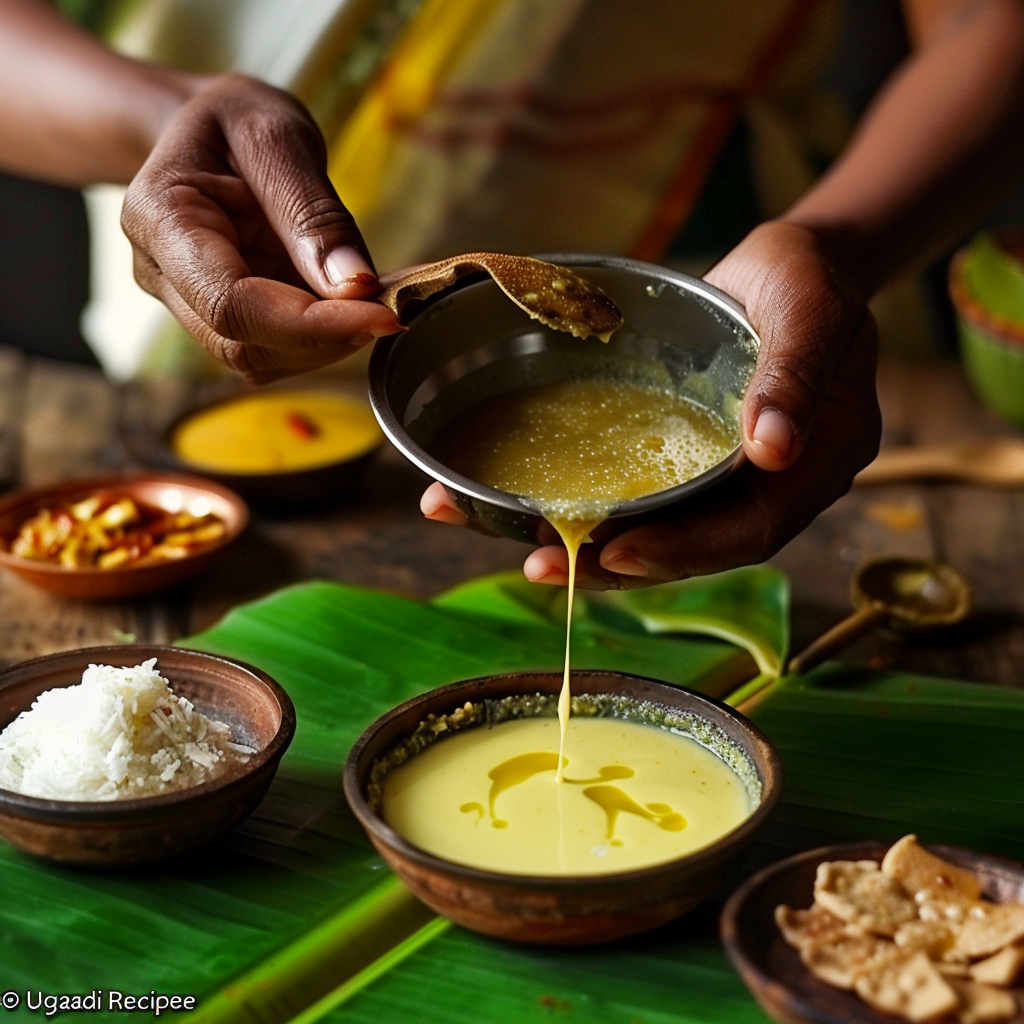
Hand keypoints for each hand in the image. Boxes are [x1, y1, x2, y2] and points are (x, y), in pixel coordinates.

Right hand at [121, 74, 399, 382]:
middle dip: (325, 338)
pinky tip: (353, 304)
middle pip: (244, 344)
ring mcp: (189, 305)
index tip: (381, 315)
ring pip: (262, 361)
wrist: (212, 131)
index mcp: (159, 220)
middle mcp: (162, 275)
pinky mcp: (224, 321)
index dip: (309, 324)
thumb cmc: (236, 121)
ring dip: (328, 344)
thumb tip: (354, 286)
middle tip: (388, 306)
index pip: (231, 304)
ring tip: (373, 298)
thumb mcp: (278, 136)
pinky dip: (325, 338)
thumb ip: (314, 212)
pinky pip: (277, 351)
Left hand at [421, 220, 881, 586]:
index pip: (752, 528)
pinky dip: (600, 510)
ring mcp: (729, 478)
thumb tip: (773, 449)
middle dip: (620, 564)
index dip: (686, 548)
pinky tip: (544, 512)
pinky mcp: (691, 460)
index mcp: (817, 462)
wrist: (785, 267)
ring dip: (598, 549)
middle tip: (542, 565)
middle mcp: (772, 486)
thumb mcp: (810, 308)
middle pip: (698, 547)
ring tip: (529, 553)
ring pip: (665, 531)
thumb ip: (795, 372)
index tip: (618, 551)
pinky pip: (648, 495)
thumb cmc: (807, 278)